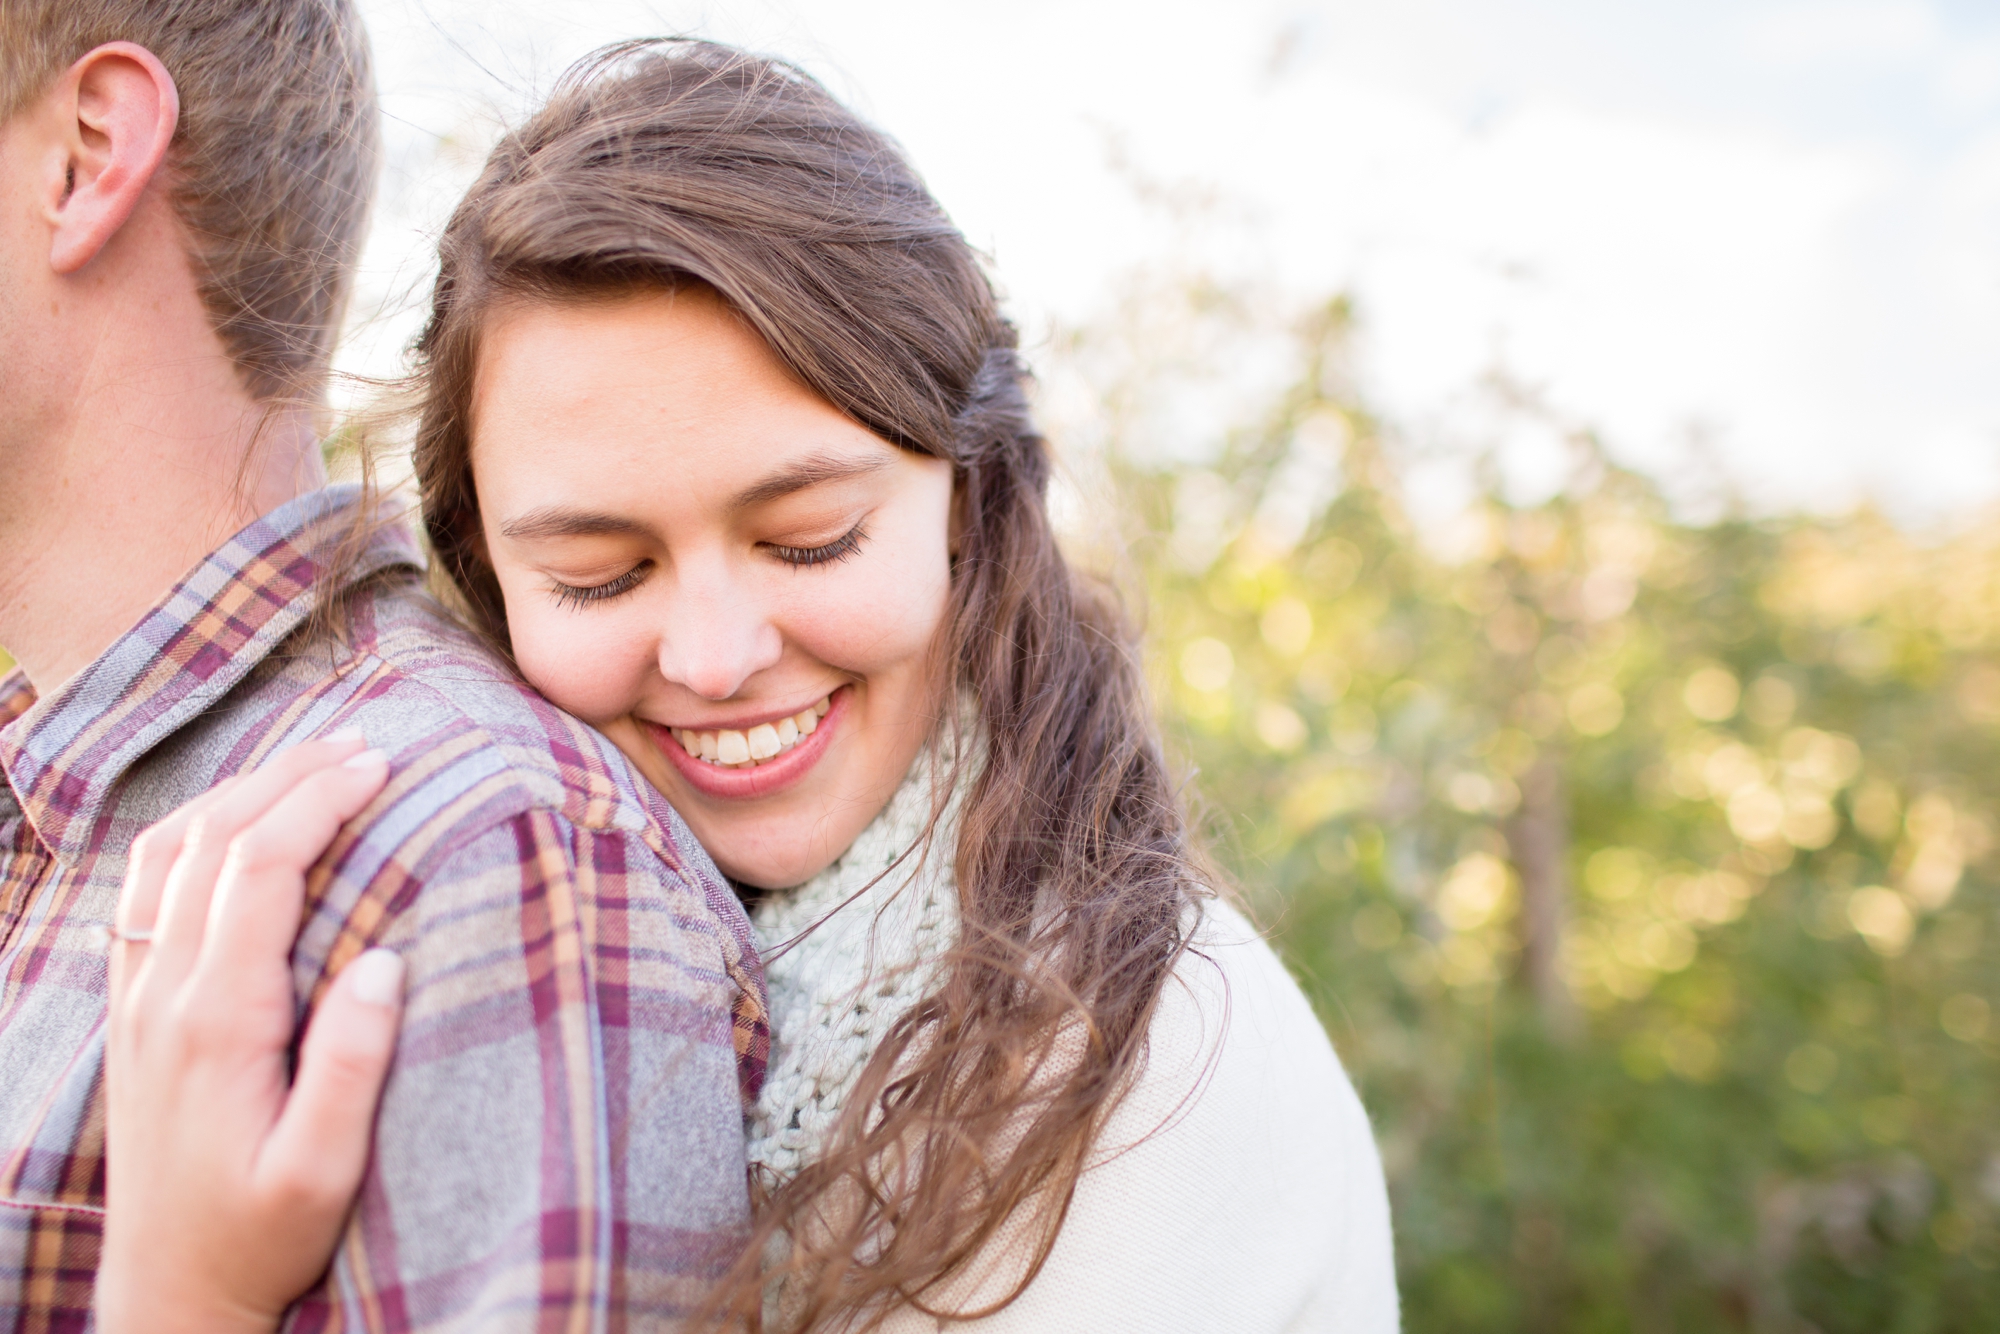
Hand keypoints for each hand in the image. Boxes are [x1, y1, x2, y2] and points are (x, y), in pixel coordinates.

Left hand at [95, 735, 403, 1333]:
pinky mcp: (133, 1010)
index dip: (318, 801)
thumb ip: (351, 1066)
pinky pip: (147, 889)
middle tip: (363, 741)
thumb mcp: (321, 1171)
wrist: (169, 1292)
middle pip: (213, 841)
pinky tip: (239, 823)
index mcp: (215, 1020)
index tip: (381, 764)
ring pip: (169, 854)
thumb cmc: (258, 1236)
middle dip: (289, 776)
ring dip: (239, 792)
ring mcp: (137, 997)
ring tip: (310, 760)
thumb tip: (386, 961)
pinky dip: (195, 831)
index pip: (258, 870)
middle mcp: (163, 994)